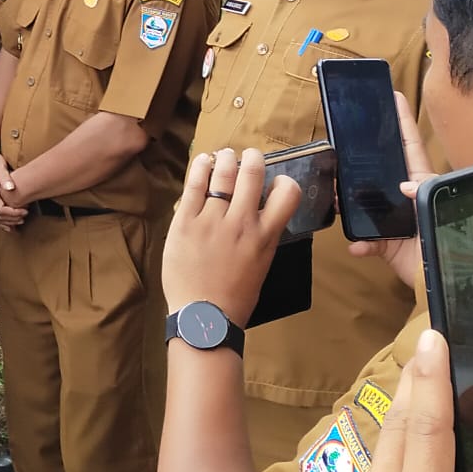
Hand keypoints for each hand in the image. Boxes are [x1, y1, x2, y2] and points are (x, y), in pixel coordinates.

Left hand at [162, 148, 299, 325]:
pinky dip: (200, 167)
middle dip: (253, 158)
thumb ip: (261, 235)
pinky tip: (203, 161)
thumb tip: (258, 211)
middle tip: (249, 155)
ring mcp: (212, 220)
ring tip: (225, 155)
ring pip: (222, 175)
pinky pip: (193, 185)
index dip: (284, 181)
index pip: (287, 194)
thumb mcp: (261, 264)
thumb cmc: (235, 295)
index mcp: (265, 236)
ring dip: (226, 159)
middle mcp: (241, 223)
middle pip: (251, 175)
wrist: (204, 316)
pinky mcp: (185, 221)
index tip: (276, 180)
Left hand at [325, 328, 472, 471]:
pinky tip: (407, 463)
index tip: (432, 340)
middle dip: (412, 383)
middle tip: (426, 347)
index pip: (426, 428)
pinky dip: (391, 460)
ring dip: (400, 418)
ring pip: (380, 451)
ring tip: (419, 392)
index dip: (431, 380)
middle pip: (397, 426)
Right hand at [346, 91, 431, 289]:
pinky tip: (358, 245)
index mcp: (418, 181)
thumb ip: (426, 192)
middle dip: (358, 160)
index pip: (408, 144)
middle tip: (340, 145)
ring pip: (362, 202)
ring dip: (348, 202)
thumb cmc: (450, 238)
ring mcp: (390, 219)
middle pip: (376, 171)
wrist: (446, 278)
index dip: (402, 120)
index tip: (394, 95)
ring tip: (337, 197)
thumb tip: (403, 186)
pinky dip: (360, 244)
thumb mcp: (440, 206)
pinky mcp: (383, 243)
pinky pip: (364, 240)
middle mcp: (401, 196)